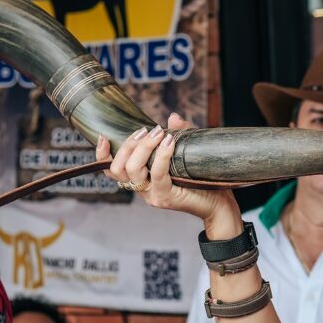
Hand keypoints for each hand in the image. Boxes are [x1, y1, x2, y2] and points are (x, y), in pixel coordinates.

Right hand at [98, 113, 240, 231]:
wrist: (220, 206)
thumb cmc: (203, 181)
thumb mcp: (187, 153)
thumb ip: (178, 134)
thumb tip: (172, 117)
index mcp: (142, 180)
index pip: (113, 171)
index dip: (102, 155)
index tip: (103, 136)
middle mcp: (143, 190)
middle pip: (119, 168)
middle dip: (128, 144)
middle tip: (146, 130)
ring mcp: (152, 195)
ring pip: (132, 170)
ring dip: (143, 147)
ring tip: (157, 133)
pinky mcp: (165, 197)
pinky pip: (157, 174)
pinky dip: (161, 155)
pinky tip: (168, 141)